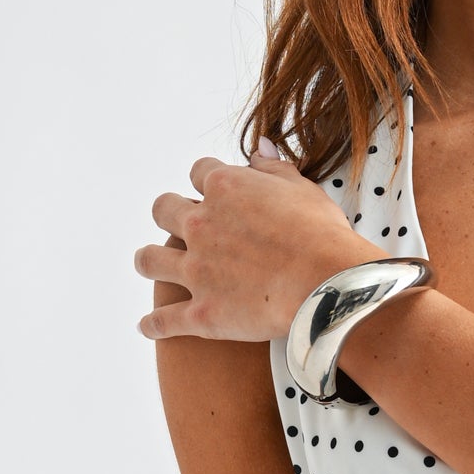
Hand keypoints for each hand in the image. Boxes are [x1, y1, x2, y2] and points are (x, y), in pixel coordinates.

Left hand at [135, 155, 370, 348]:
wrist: (326, 284)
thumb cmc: (321, 235)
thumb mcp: (302, 188)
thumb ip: (274, 167)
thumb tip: (260, 147)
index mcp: (225, 188)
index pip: (200, 171)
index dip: (206, 180)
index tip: (213, 189)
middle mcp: (201, 225)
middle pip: (164, 209)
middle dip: (168, 213)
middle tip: (174, 221)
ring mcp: (197, 270)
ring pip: (151, 260)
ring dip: (148, 260)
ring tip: (148, 262)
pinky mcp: (203, 313)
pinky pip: (166, 319)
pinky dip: (154, 324)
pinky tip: (147, 326)